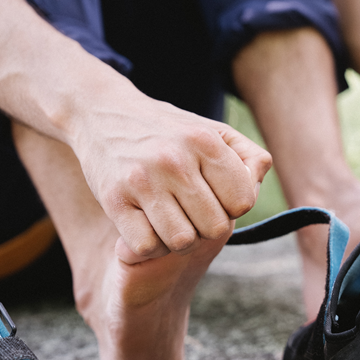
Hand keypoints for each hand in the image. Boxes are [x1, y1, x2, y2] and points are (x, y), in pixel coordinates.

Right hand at [72, 94, 271, 263]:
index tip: (214, 195)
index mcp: (205, 142)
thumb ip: (247, 156)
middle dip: (206, 225)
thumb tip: (258, 178)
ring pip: (182, 241)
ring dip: (179, 238)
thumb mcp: (211, 131)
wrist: (101, 113)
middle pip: (215, 227)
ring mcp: (142, 180)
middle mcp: (175, 160)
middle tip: (190, 210)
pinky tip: (147, 225)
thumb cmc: (168, 131)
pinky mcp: (114, 200)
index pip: (243, 202)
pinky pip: (146, 246)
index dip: (232, 205)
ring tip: (170, 220)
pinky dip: (150, 244)